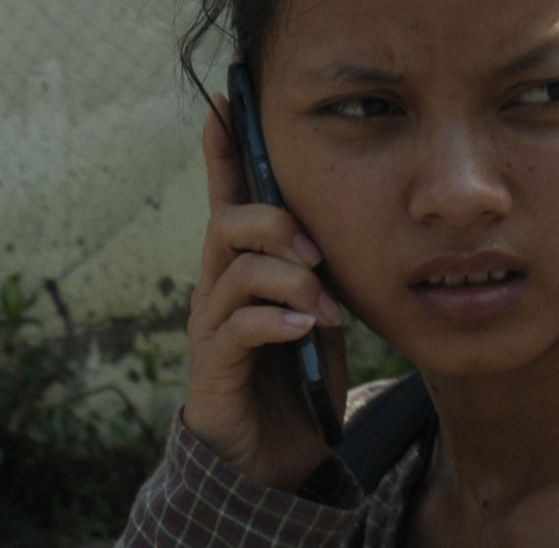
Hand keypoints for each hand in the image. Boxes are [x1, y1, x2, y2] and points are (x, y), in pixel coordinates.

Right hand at [182, 99, 348, 490]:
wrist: (276, 460)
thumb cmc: (298, 376)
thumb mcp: (320, 308)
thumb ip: (324, 266)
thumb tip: (348, 220)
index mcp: (243, 267)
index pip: (226, 196)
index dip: (223, 147)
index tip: (224, 97)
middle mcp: (217, 290)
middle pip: (226, 224)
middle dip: (273, 223)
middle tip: (316, 251)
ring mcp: (211, 330)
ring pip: (234, 271)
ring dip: (288, 279)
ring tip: (323, 306)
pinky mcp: (213, 371)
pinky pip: (236, 328)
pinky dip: (276, 320)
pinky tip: (305, 329)